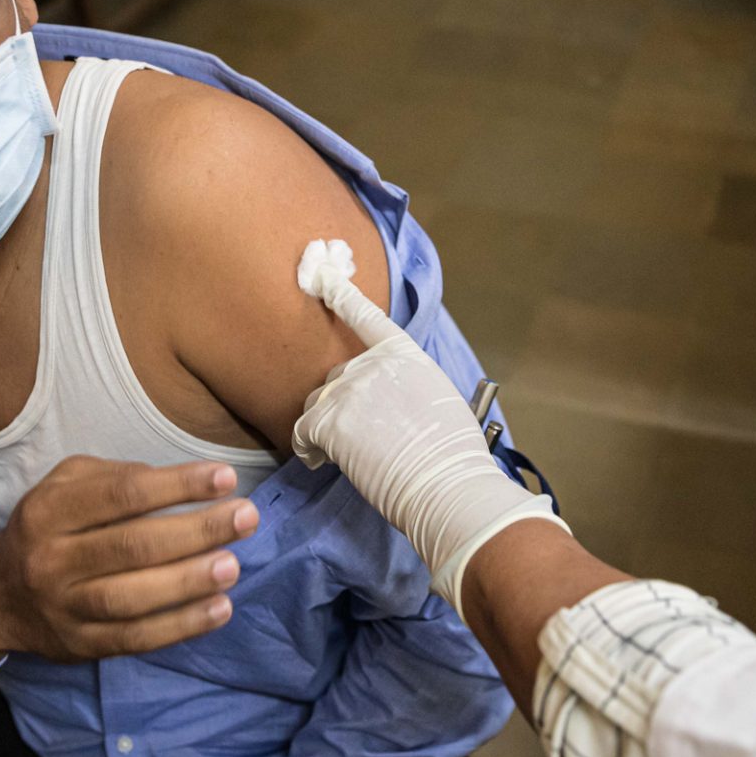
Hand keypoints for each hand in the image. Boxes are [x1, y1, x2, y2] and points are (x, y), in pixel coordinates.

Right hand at [0, 458, 256, 673]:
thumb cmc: (49, 528)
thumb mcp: (65, 486)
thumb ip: (113, 477)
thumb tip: (178, 482)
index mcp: (49, 511)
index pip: (120, 494)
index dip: (176, 485)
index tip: (225, 477)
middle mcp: (51, 559)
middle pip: (130, 545)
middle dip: (196, 530)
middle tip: (245, 517)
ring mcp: (64, 608)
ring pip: (131, 598)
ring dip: (188, 583)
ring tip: (233, 566)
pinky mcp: (80, 646)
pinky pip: (135, 639)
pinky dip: (180, 627)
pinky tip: (219, 609)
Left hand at [292, 245, 565, 606]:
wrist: (446, 485)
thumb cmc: (452, 454)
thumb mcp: (439, 399)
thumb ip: (408, 384)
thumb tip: (392, 398)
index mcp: (405, 354)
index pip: (365, 315)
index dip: (340, 292)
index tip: (321, 271)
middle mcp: (372, 364)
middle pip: (337, 376)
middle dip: (343, 405)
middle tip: (362, 439)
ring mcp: (349, 391)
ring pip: (317, 403)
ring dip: (325, 426)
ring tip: (348, 455)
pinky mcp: (329, 422)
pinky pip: (302, 429)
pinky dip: (308, 446)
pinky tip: (323, 460)